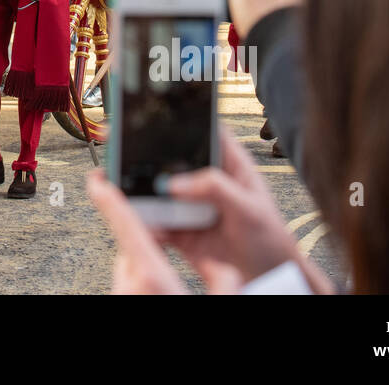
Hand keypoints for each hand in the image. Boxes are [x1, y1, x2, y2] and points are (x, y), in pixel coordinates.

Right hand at [87, 129, 331, 294]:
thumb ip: (215, 190)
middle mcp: (205, 181)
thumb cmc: (271, 241)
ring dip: (138, 186)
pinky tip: (136, 218)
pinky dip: (142, 220)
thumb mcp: (249, 209)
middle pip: (170, 158)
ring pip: (157, 189)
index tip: (152, 107)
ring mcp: (190, 205)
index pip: (201, 130)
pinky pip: (155, 221)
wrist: (269, 282)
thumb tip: (175, 183)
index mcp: (227, 164)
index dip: (178, 116)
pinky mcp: (180, 230)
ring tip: (117, 180)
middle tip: (119, 141)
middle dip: (144, 150)